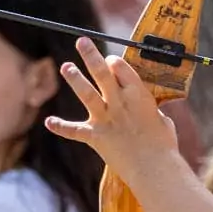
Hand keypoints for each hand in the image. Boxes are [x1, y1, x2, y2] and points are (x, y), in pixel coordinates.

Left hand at [45, 38, 179, 181]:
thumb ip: (149, 110)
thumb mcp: (162, 120)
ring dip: (75, 79)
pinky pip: (75, 131)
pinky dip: (61, 127)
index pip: (122, 68)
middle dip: (91, 55)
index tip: (111, 61)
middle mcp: (119, 103)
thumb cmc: (163, 145)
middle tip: (81, 42)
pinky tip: (48, 122)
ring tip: (66, 67)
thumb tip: (148, 109)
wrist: (154, 169)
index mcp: (139, 95)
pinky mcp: (96, 137)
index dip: (114, 62)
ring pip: (86, 94)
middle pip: (102, 73)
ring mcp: (106, 119)